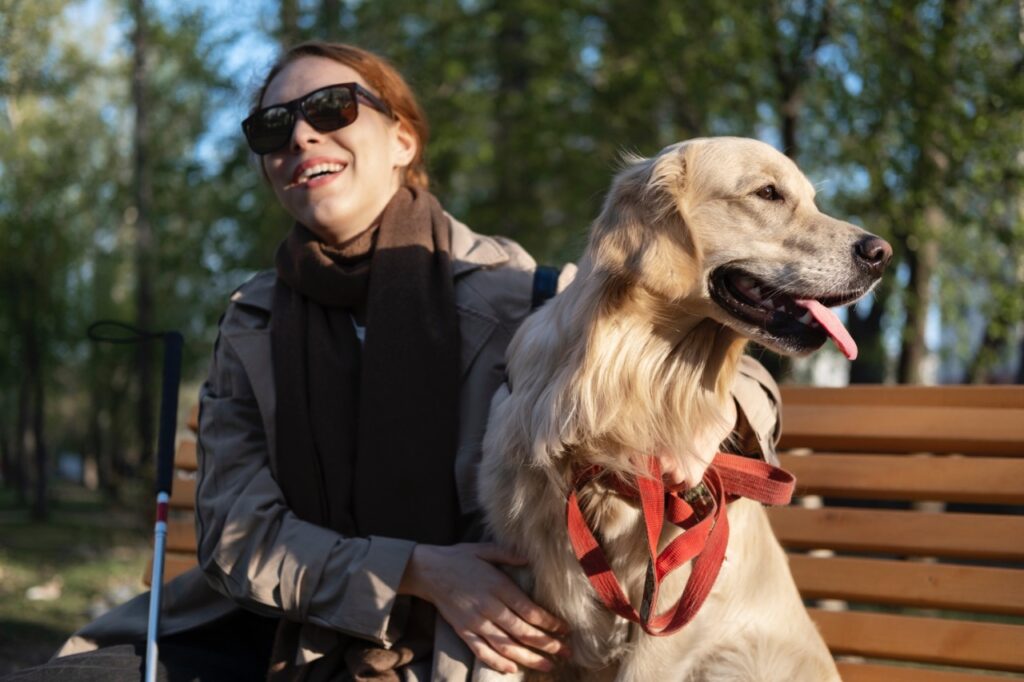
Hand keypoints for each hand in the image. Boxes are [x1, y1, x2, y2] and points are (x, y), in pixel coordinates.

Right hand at [399, 542, 569, 673]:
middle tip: (566, 652)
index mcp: (497, 586)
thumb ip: (508, 554)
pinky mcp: (463, 631)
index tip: (566, 630)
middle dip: (547, 644)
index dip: (549, 623)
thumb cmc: (460, 558)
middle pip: (522, 631)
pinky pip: (482, 651)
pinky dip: (497, 662)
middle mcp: (488, 606)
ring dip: (528, 658)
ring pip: (505, 645)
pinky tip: (512, 669)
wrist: (428, 571)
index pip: (529, 610)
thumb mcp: (485, 549)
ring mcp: (475, 622)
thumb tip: (530, 559)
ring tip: (548, 666)